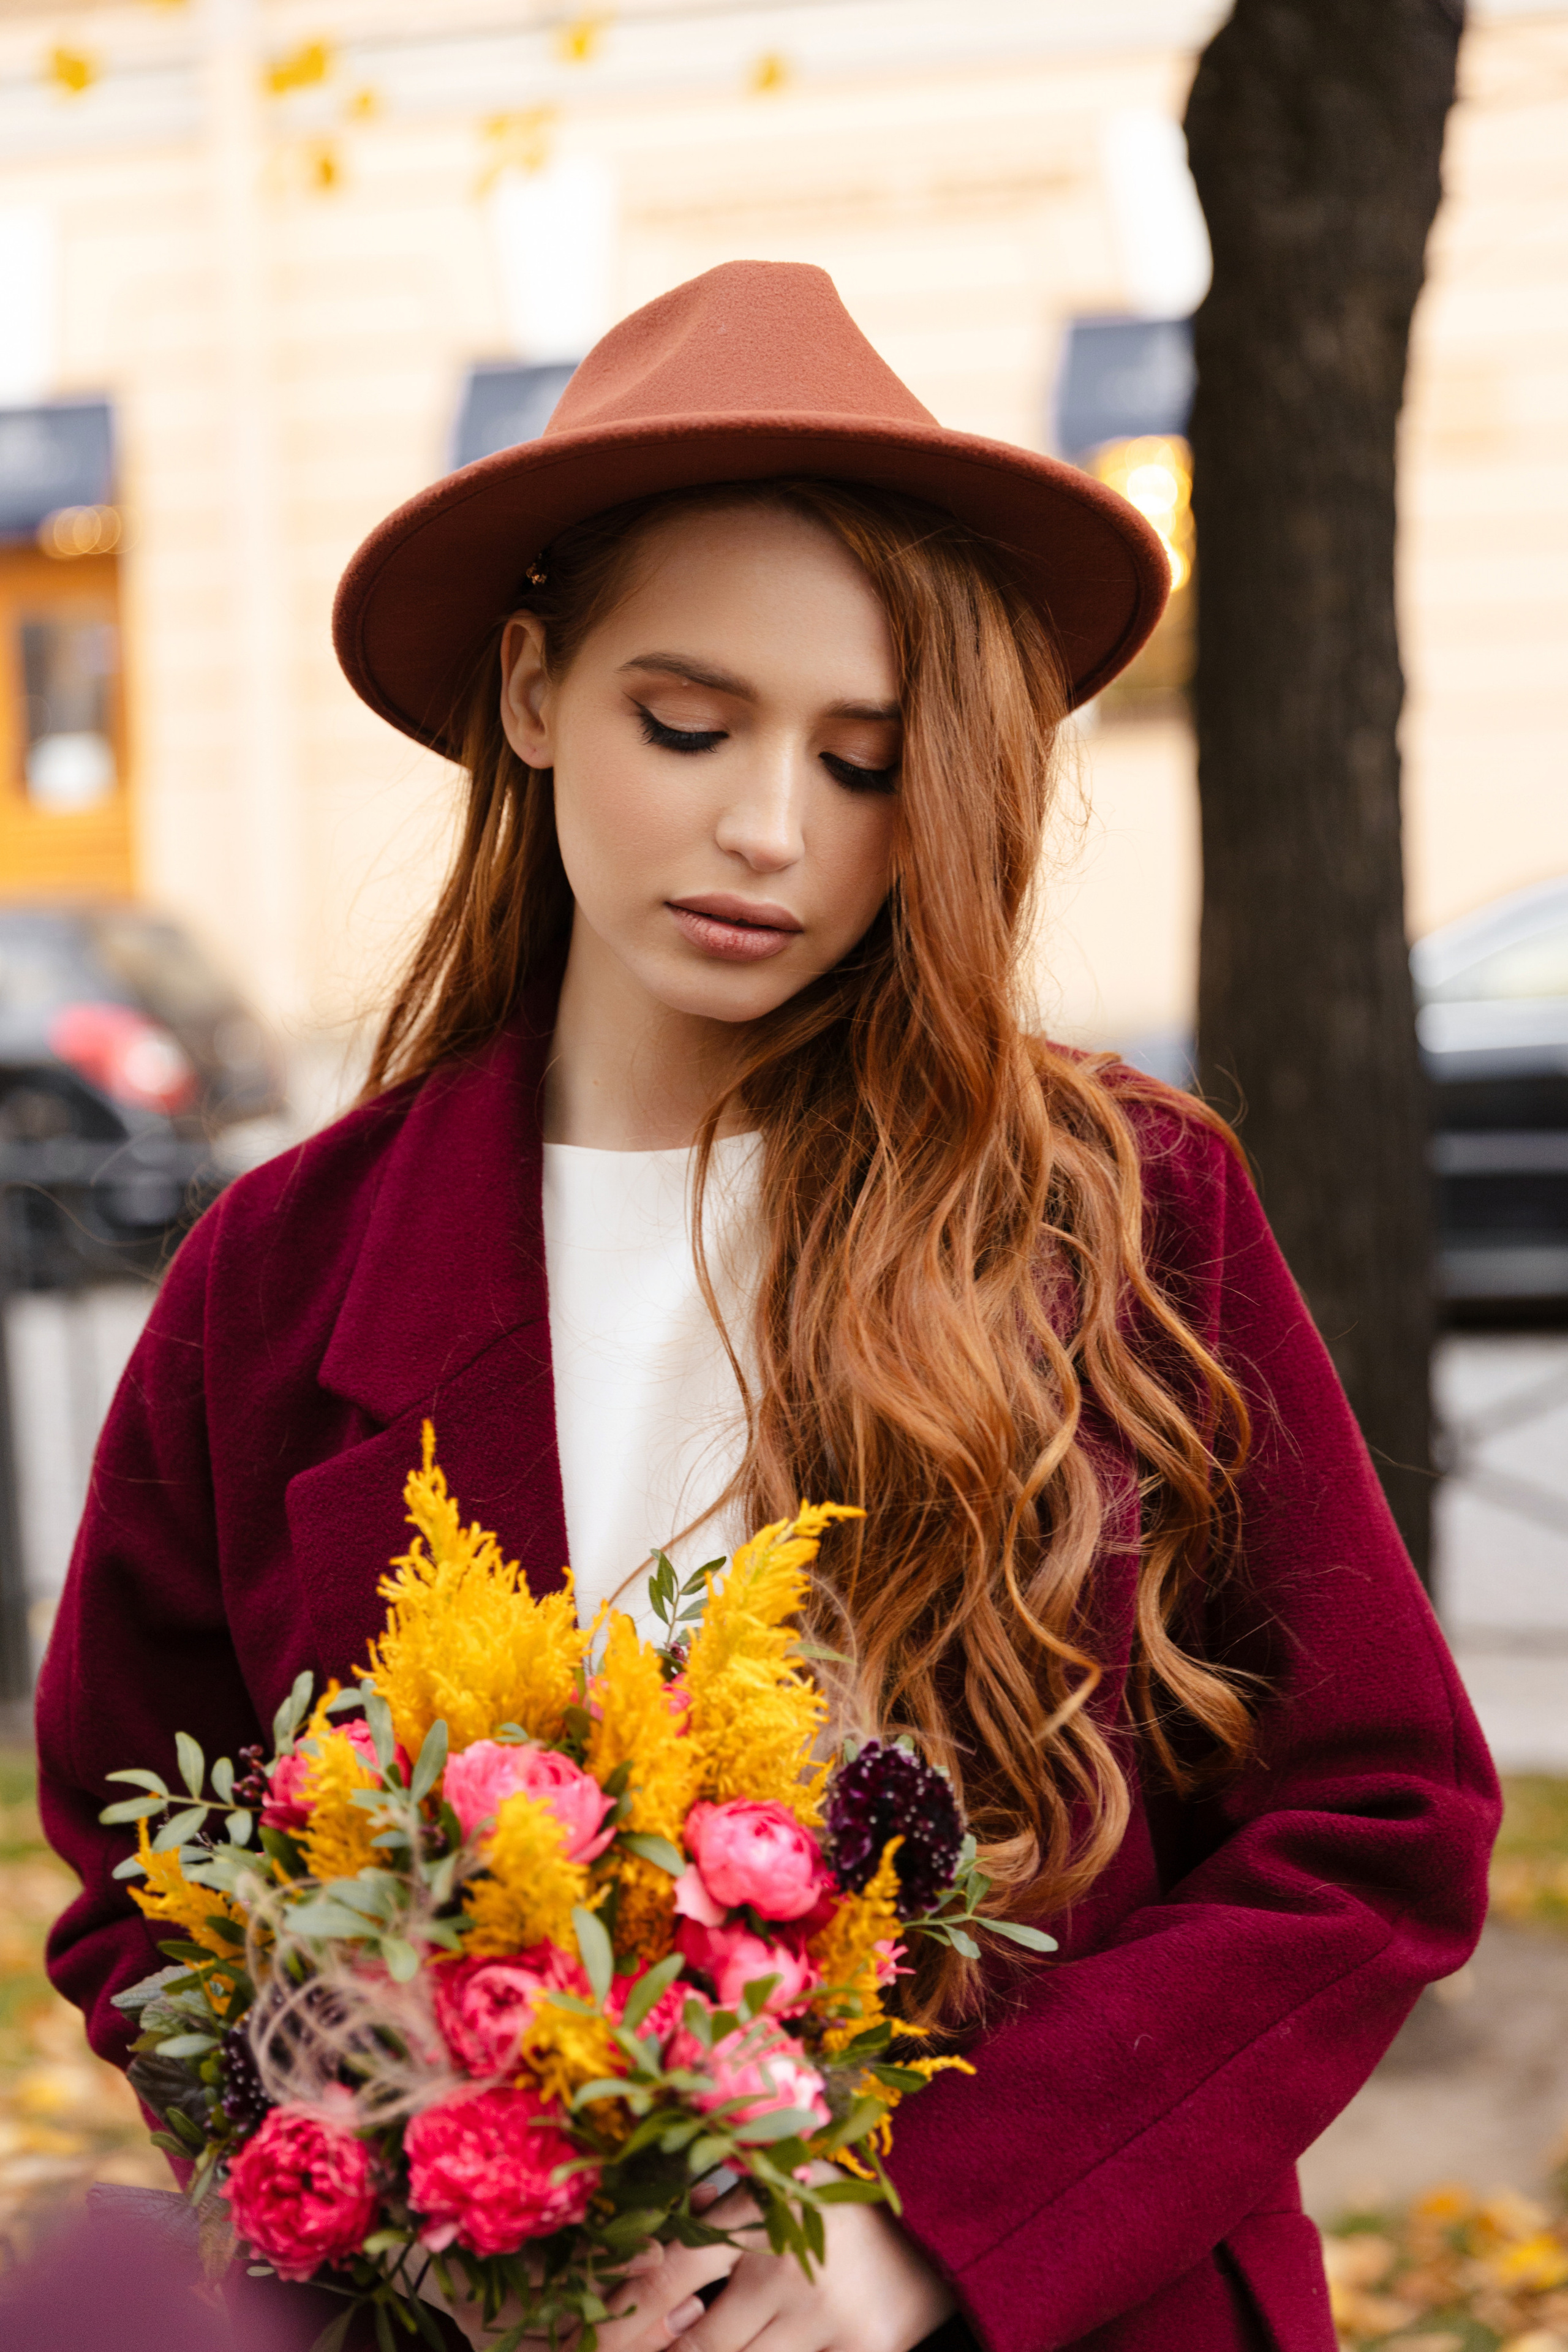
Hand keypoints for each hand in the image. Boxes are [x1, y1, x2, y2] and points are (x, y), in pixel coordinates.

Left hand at [596, 2179, 956, 2351]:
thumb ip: (709, 2199)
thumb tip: (623, 2238)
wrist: (943, 2231)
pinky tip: (750, 2349)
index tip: (568, 2341)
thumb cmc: (834, 2202)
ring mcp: (827, 2318)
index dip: (609, 2319)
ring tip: (680, 2344)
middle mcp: (788, 2266)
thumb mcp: (773, 2181)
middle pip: (691, 2344)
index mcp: (759, 2207)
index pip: (661, 2274)